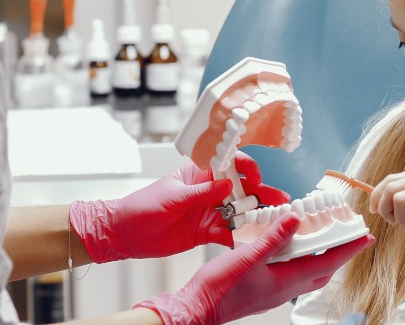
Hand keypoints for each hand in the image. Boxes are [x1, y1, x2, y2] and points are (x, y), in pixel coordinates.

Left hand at [70, 152, 289, 262]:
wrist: (124, 234)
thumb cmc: (141, 207)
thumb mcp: (171, 198)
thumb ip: (201, 193)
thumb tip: (228, 184)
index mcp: (198, 174)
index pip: (228, 164)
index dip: (245, 168)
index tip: (256, 178)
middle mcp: (208, 191)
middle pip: (240, 189)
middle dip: (261, 194)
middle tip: (280, 201)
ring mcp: (209, 212)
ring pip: (239, 211)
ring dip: (257, 215)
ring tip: (277, 221)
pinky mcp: (206, 232)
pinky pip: (229, 232)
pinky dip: (242, 236)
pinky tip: (256, 240)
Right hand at [134, 213, 373, 324]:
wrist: (196, 309)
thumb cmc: (219, 288)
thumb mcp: (248, 257)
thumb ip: (273, 238)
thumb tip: (296, 219)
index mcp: (286, 282)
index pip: (327, 263)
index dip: (348, 250)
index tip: (366, 238)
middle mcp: (285, 289)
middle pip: (322, 271)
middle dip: (338, 254)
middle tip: (349, 237)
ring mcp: (274, 292)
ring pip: (307, 273)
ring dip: (319, 257)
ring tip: (323, 238)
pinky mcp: (263, 290)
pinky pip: (290, 274)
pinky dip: (298, 260)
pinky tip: (289, 248)